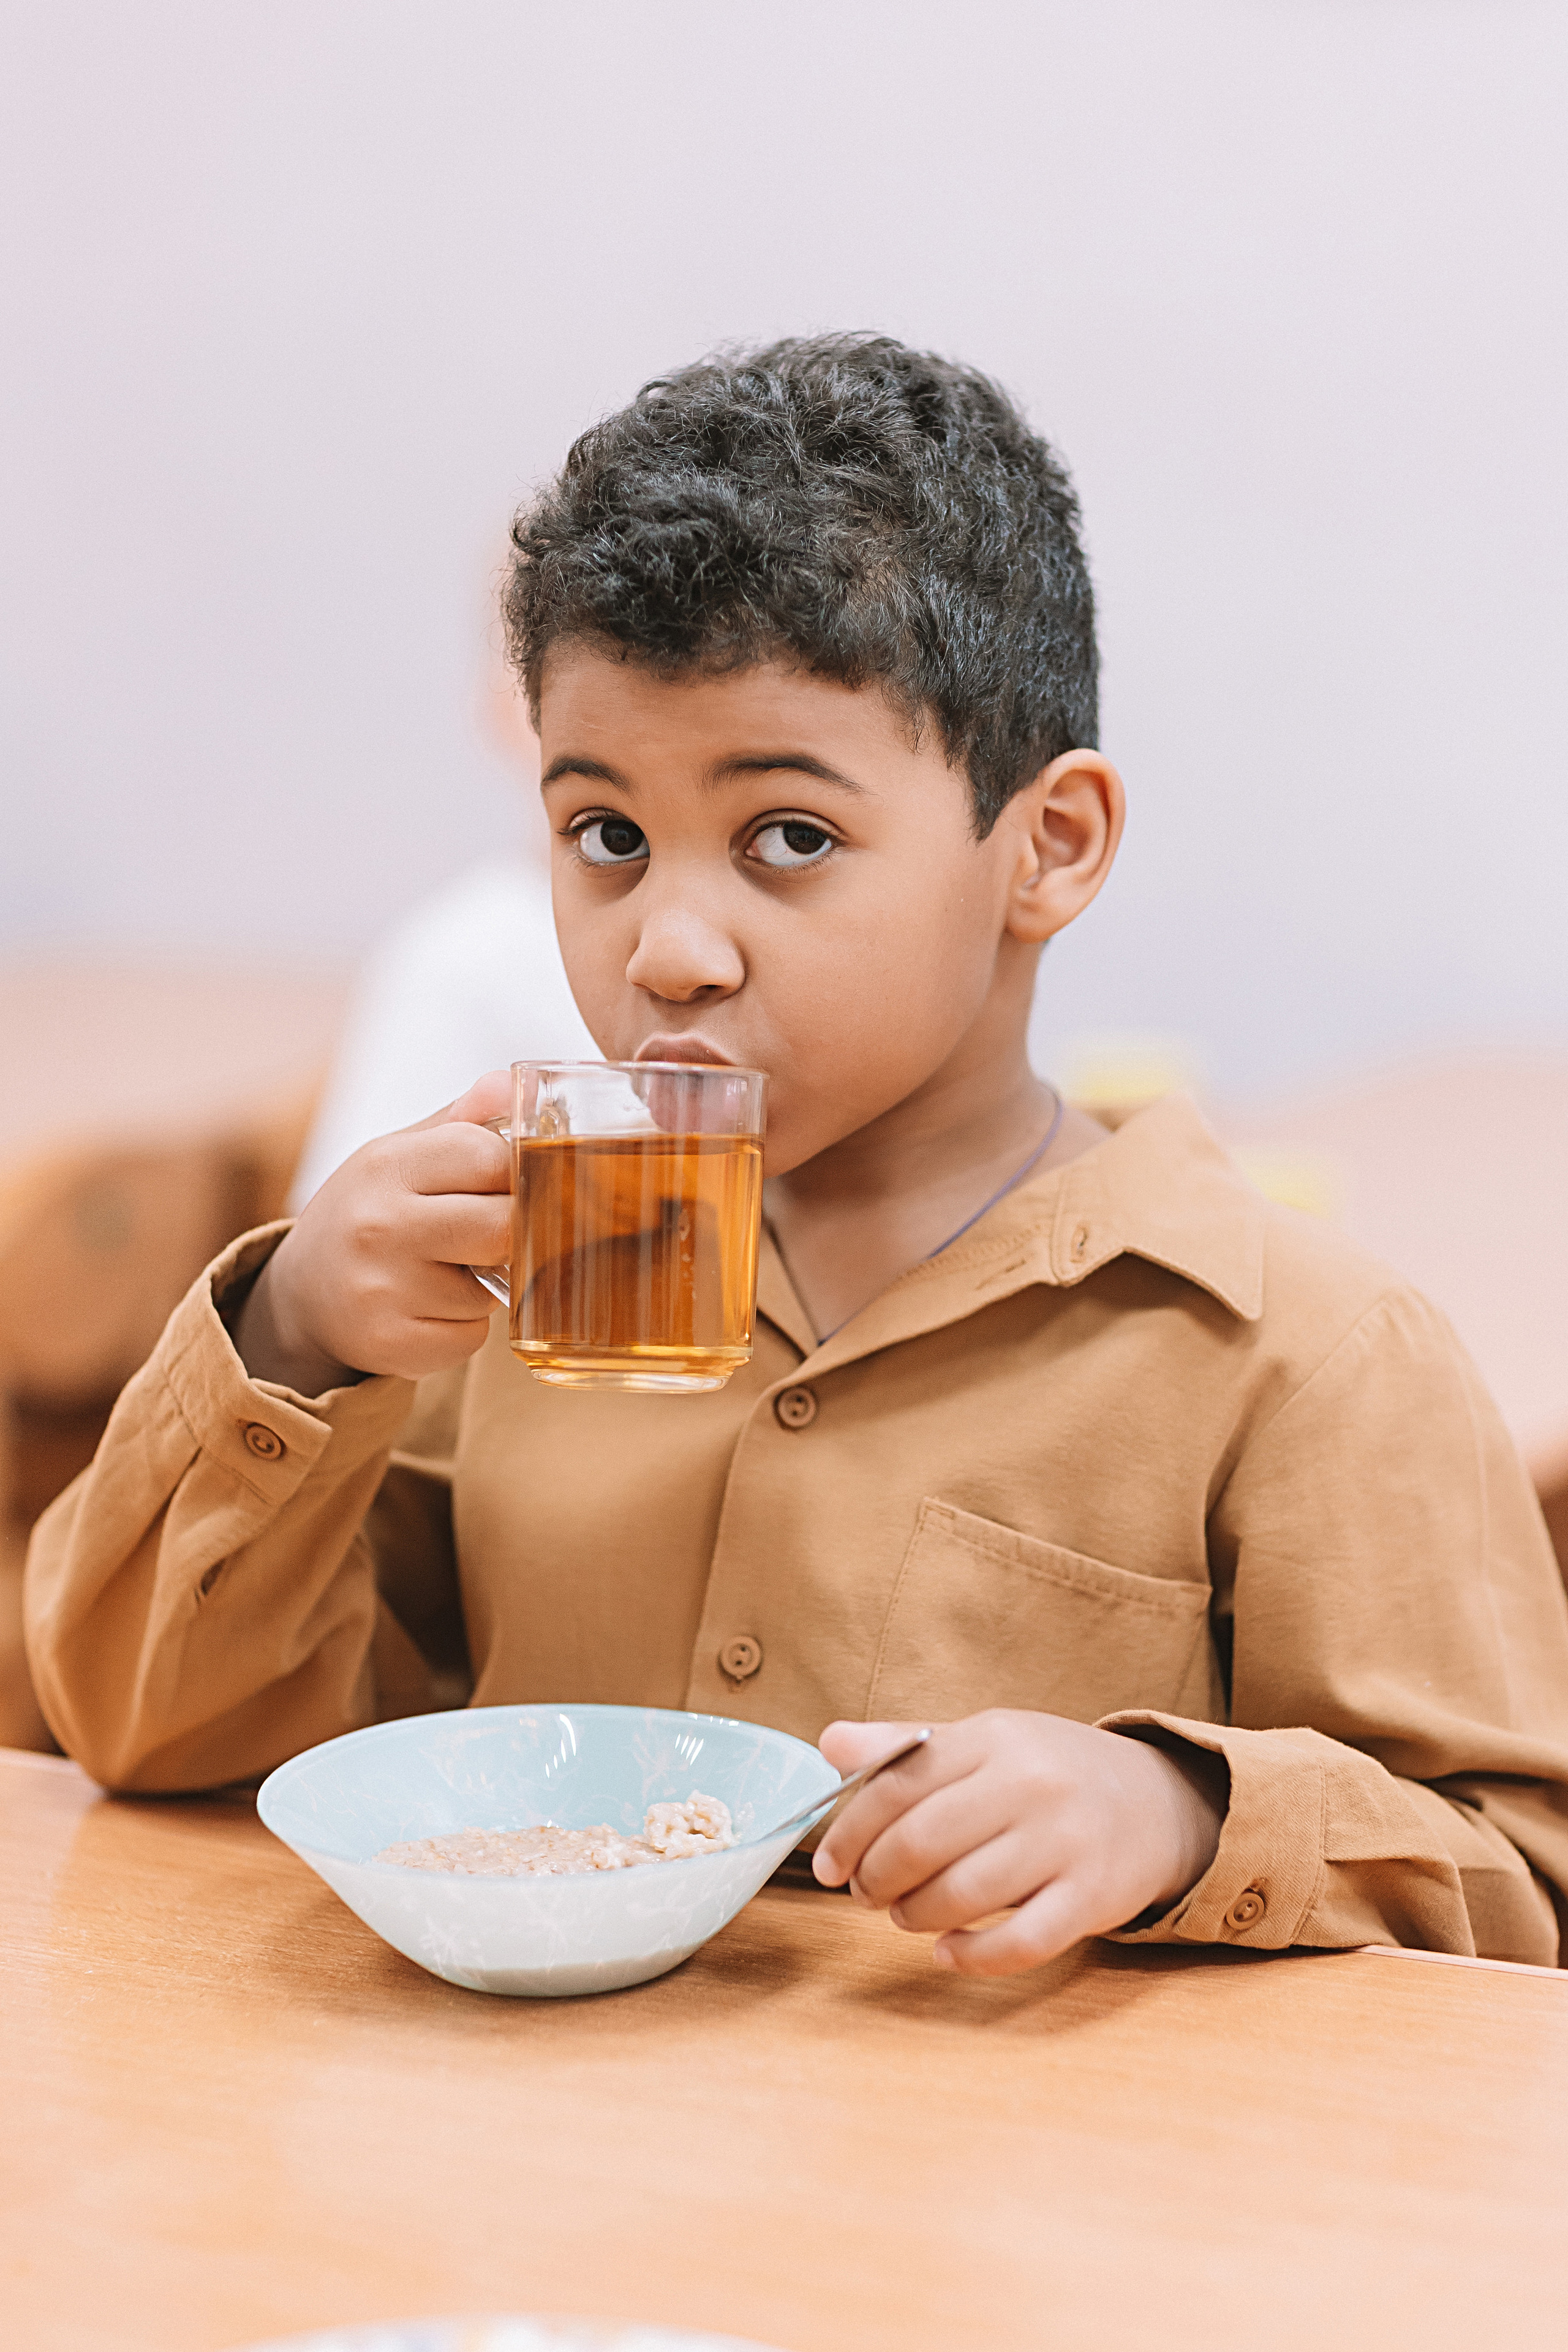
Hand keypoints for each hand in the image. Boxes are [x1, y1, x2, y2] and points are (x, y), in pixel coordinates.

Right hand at [235, 1071, 512, 1392]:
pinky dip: (463, 1327)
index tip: (499, 1184)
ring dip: (486, 1285)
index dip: (511, 1173)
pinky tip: (428, 1309)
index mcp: (386, 1165)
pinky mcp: (391, 1344)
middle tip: (485, 1233)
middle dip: (508, 1232)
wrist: (302, 1295)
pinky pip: (472, 1337)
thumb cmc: (370, 1213)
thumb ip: (461, 1121)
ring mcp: (383, 1289)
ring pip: (493, 1289)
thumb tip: (511, 1083)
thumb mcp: (400, 1154)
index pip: (490, 1157)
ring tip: (442, 1272)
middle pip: (504, 1226)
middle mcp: (379, 1225)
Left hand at [812, 1709, 1227, 1978]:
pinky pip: (1019, 1942)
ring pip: (963, 1894)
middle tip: (865, 1894)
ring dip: (915, 1916)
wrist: (1157, 1802)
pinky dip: (971, 1956)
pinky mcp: (1092, 1898)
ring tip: (905, 1916)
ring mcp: (1066, 1842)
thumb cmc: (1049, 1774)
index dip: (851, 1831)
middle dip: (877, 1878)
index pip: (899, 1783)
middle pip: (922, 1841)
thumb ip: (905, 1746)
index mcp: (994, 1738)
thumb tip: (828, 1744)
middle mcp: (1031, 1784)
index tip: (828, 1866)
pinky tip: (947, 1951)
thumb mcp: (983, 1742)